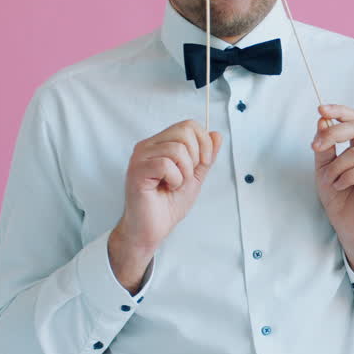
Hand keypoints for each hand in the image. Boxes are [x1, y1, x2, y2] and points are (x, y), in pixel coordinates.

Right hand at [110, 121, 222, 290]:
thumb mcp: (195, 176)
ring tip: (174, 185)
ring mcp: (140, 157)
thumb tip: (216, 135)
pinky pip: (165, 164)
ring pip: (177, 149)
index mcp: (160, 143)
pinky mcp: (137, 171)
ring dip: (184, 172)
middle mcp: (147, 146)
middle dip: (195, 158)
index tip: (204, 162)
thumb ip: (206, 156)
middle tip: (185, 177)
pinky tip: (167, 188)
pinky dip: (175, 179)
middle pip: (184, 132)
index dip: (204, 143)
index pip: (189, 125)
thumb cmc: (169, 204)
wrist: (153, 228)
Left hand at [312, 104, 353, 271]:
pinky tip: (341, 186)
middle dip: (333, 134)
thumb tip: (322, 120)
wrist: (348, 226)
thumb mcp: (324, 167)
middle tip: (316, 147)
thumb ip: (325, 146)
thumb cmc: (339, 197)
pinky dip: (345, 178)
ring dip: (336, 168)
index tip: (320, 109)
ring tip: (332, 181)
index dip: (339, 111)